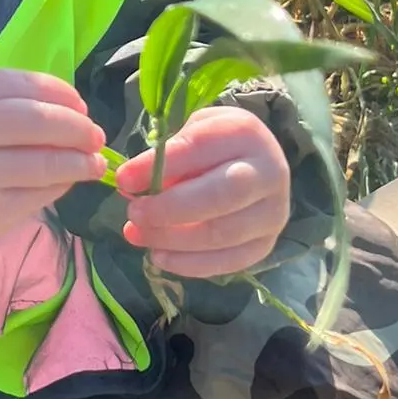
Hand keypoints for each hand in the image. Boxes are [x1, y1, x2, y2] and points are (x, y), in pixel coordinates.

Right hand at [0, 69, 108, 266]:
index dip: (61, 93)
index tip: (80, 104)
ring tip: (94, 162)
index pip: (24, 85)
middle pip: (40, 121)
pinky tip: (66, 181)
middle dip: (77, 127)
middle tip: (96, 134)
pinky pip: (39, 195)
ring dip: (79, 161)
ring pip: (46, 162)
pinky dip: (60, 185)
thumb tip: (67, 106)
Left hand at [115, 105, 290, 276]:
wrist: (258, 164)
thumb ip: (165, 156)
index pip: (198, 149)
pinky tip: (160, 257)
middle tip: (133, 213)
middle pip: (218, 196)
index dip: (157, 167)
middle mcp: (268, 172)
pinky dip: (190, 264)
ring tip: (137, 235)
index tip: (124, 180)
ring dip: (172, 240)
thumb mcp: (191, 133)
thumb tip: (130, 187)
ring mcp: (273, 212)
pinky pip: (228, 261)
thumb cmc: (215, 146)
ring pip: (221, 234)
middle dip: (168, 209)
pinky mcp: (267, 243)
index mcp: (245, 133)